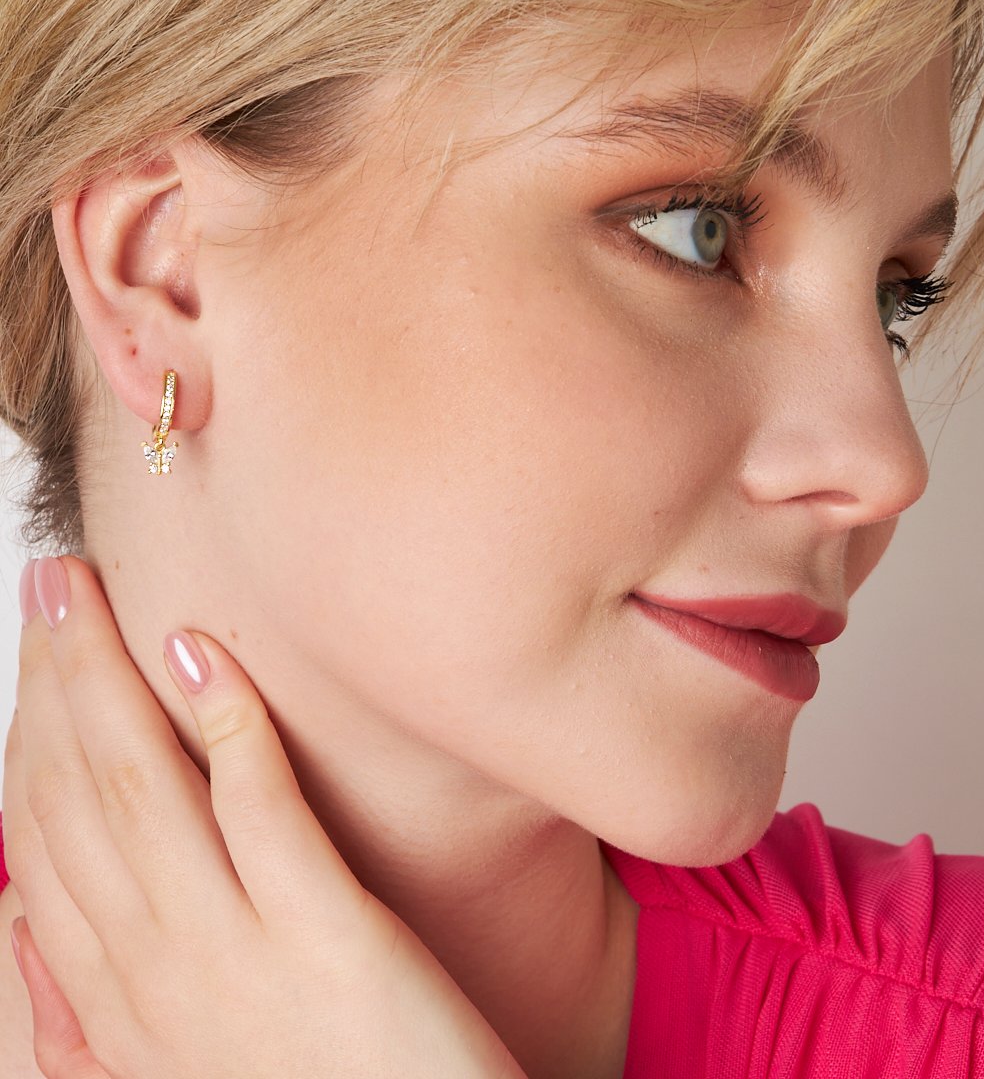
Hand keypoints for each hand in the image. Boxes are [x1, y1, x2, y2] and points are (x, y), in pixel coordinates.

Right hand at [3, 556, 525, 1078]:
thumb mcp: (170, 1068)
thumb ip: (80, 1010)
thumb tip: (18, 922)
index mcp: (118, 997)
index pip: (46, 836)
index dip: (30, 730)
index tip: (35, 647)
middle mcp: (157, 968)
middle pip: (82, 795)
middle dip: (55, 678)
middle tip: (49, 581)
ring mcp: (236, 951)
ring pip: (145, 789)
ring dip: (109, 679)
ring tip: (87, 592)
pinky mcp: (325, 936)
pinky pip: (259, 812)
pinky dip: (227, 730)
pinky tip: (202, 660)